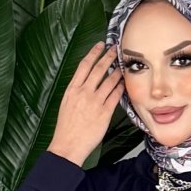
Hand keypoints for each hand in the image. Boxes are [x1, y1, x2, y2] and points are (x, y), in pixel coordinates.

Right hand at [48, 40, 125, 166]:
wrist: (68, 145)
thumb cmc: (66, 128)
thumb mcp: (66, 104)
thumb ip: (77, 92)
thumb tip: (86, 83)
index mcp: (72, 89)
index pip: (84, 65)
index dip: (93, 53)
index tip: (100, 45)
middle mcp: (83, 92)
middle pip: (98, 69)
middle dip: (109, 56)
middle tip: (115, 49)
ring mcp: (95, 102)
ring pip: (109, 81)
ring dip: (117, 72)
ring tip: (123, 67)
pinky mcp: (104, 113)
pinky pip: (115, 96)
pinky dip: (120, 88)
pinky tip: (124, 84)